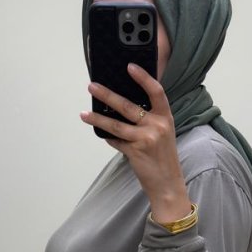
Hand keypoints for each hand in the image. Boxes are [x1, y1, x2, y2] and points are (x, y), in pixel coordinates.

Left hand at [80, 64, 191, 222]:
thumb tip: (122, 106)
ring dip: (97, 118)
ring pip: (116, 125)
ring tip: (84, 114)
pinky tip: (102, 135)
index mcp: (166, 117)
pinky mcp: (136, 151)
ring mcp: (147, 138)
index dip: (143, 77)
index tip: (129, 66)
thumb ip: (149, 120)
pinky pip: (116, 141)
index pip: (156, 91)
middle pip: (128, 105)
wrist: (168, 184)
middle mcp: (157, 126)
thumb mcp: (163, 134)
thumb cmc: (163, 158)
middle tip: (92, 86)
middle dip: (107, 95)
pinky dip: (108, 138)